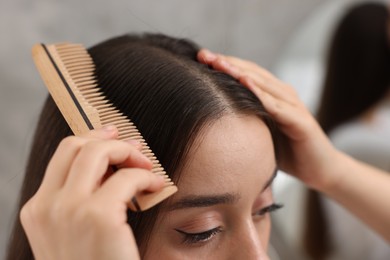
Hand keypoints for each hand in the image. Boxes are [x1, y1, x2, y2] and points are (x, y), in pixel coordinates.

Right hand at [20, 126, 164, 259]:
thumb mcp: (73, 233)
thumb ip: (80, 201)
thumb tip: (108, 167)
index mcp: (38, 210)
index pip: (62, 155)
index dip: (90, 139)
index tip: (112, 136)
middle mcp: (47, 207)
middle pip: (76, 145)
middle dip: (109, 139)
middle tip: (134, 146)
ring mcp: (69, 211)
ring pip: (98, 151)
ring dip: (128, 152)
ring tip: (146, 165)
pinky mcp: (99, 217)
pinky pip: (128, 177)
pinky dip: (145, 175)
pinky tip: (154, 185)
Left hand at [198, 50, 340, 190]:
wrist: (319, 169)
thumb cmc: (286, 151)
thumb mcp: (260, 131)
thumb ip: (245, 119)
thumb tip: (214, 117)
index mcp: (272, 96)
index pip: (245, 74)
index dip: (224, 65)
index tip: (200, 59)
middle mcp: (283, 95)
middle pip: (252, 73)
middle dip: (227, 63)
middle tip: (203, 55)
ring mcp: (293, 106)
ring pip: (264, 84)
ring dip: (240, 72)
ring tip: (219, 63)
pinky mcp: (301, 121)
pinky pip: (278, 106)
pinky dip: (261, 94)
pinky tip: (246, 84)